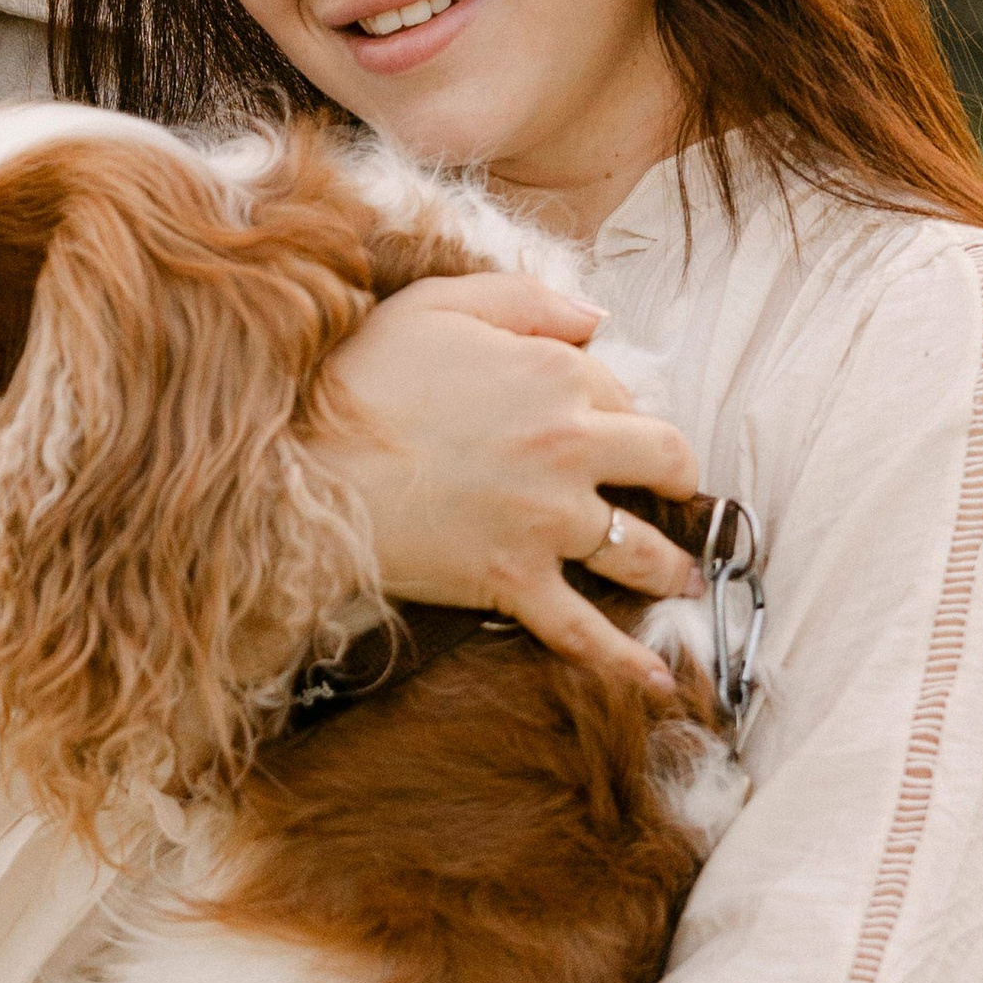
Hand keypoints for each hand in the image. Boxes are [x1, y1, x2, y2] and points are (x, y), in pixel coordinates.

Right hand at [319, 272, 701, 692]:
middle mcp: (571, 446)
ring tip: (682, 576)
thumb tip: (597, 318)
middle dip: (676, 479)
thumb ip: (527, 300)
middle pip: (663, 464)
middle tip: (674, 493)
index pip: (621, 392)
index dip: (613, 407)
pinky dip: (628, 662)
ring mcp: (548, 521)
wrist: (299, 466)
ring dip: (671, 566)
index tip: (599, 423)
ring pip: (640, 550)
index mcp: (558, 373)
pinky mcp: (515, 582)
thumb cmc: (359, 379)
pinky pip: (585, 632)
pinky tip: (661, 682)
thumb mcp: (438, 304)